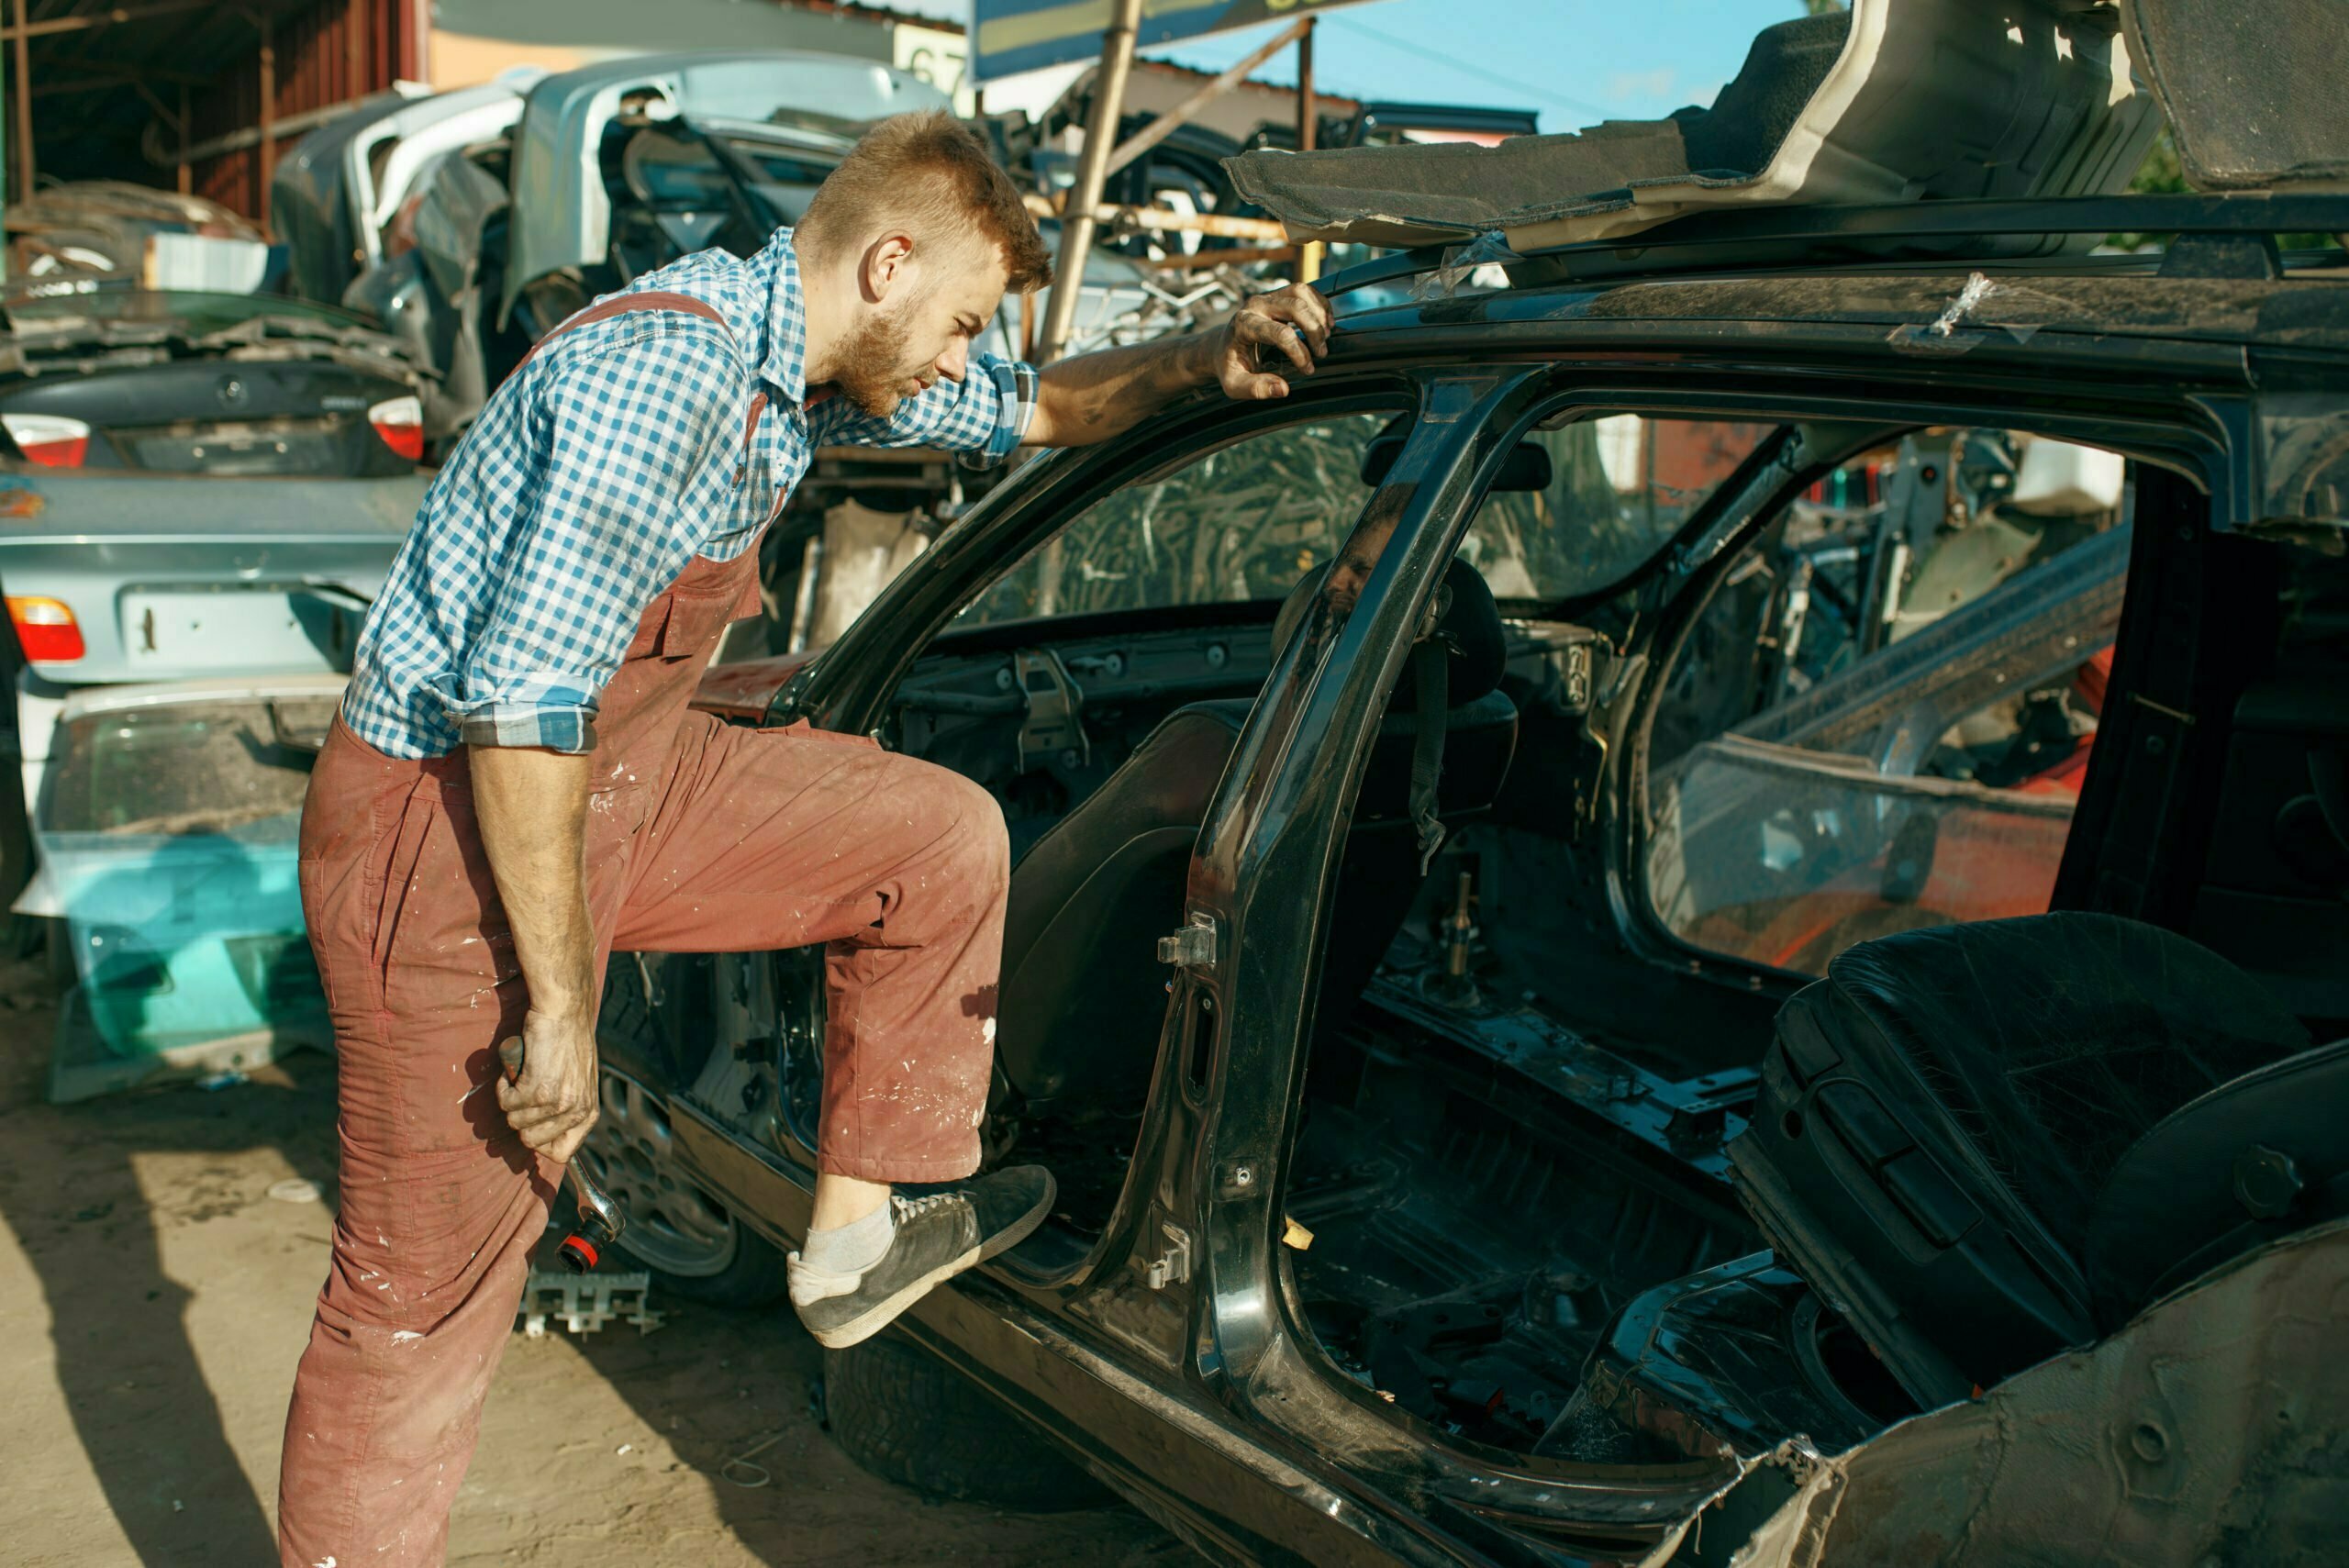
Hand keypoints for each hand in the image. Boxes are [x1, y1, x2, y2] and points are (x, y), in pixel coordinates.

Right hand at [495, 1008, 600, 1163]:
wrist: (564, 1013)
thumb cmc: (569, 1043)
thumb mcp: (580, 1083)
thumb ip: (568, 1110)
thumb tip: (545, 1139)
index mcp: (588, 1114)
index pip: (562, 1154)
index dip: (541, 1144)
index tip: (531, 1127)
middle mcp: (575, 1112)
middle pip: (531, 1142)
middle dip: (521, 1120)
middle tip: (525, 1094)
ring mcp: (556, 1103)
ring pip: (514, 1121)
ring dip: (511, 1099)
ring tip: (524, 1075)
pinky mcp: (536, 1090)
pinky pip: (505, 1103)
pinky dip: (503, 1087)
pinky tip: (515, 1071)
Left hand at [1216, 281, 1331, 400]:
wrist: (1222, 346)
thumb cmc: (1230, 366)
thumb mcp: (1235, 385)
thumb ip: (1256, 389)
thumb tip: (1283, 389)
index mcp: (1243, 324)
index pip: (1281, 334)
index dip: (1299, 353)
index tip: (1307, 370)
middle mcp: (1255, 305)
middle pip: (1295, 307)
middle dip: (1314, 331)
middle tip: (1321, 353)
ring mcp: (1267, 296)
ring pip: (1301, 292)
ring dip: (1319, 313)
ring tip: (1326, 336)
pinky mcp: (1277, 294)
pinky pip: (1304, 290)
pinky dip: (1319, 304)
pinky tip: (1326, 322)